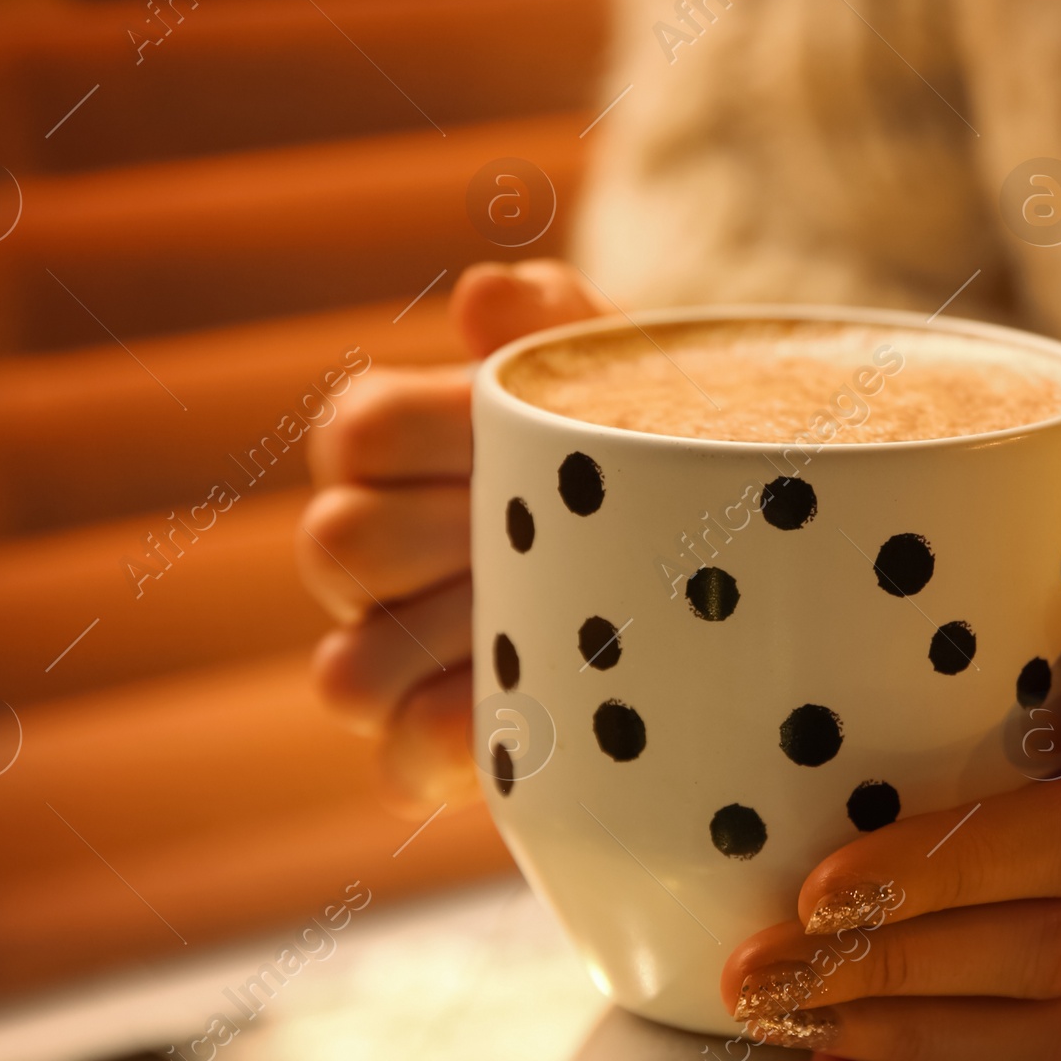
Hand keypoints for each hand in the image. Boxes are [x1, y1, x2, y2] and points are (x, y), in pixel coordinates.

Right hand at [297, 260, 599, 814]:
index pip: (359, 433)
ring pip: (349, 672)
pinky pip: (399, 764)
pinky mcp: (439, 743)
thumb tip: (484, 296)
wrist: (722, 544)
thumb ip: (548, 316)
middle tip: (535, 534)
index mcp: (397, 445)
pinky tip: (529, 724)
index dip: (431, 433)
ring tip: (542, 628)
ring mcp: (400, 651)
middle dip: (437, 541)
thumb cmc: (639, 432)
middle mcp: (377, 550)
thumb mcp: (611, 367)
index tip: (515, 435)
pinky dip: (453, 747)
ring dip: (442, 649)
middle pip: (338, 546)